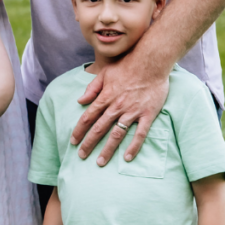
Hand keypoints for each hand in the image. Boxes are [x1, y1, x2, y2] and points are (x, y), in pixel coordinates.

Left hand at [71, 51, 169, 166]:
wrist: (151, 61)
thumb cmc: (127, 65)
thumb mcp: (104, 73)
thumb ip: (92, 88)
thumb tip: (80, 101)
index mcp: (106, 97)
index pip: (88, 117)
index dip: (79, 130)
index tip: (73, 141)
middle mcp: (117, 107)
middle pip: (99, 129)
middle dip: (89, 144)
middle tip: (81, 156)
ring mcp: (132, 111)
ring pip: (117, 135)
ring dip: (107, 149)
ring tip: (100, 162)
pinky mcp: (147, 114)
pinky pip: (140, 134)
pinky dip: (133, 147)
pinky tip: (127, 158)